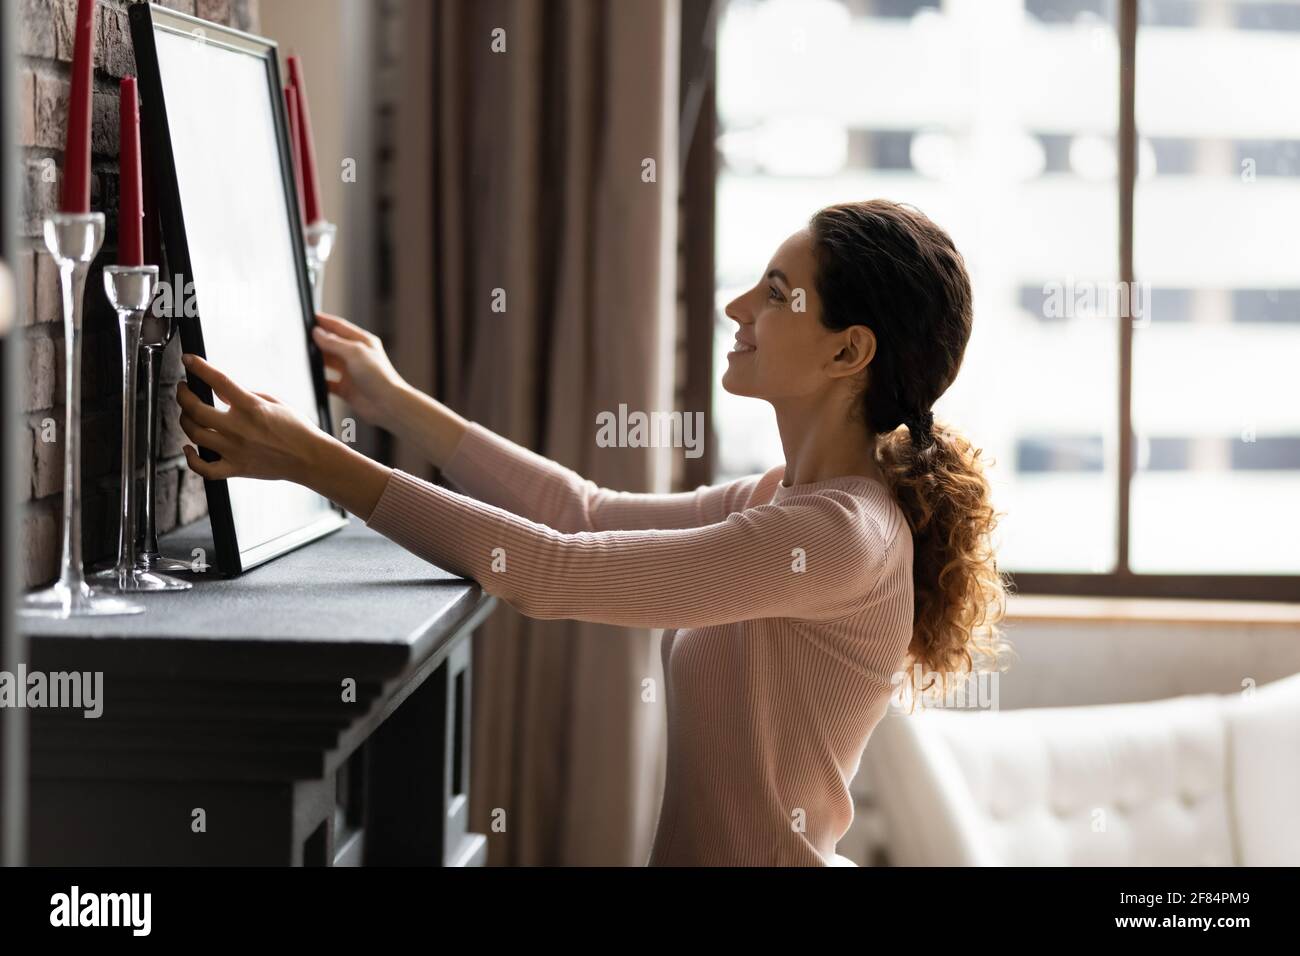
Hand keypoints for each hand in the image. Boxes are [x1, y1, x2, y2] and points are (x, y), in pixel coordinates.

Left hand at [176, 353, 324, 483]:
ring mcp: (235, 450)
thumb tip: (221, 392)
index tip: (188, 360)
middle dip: (183, 395)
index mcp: (252, 407)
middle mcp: (239, 428)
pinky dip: (191, 459)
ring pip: (194, 434)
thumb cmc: (297, 429)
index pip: (218, 381)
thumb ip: (245, 395)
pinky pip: (204, 468)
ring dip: (185, 421)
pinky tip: (189, 448)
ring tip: (187, 414)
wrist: (310, 458)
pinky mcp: (236, 468)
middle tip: (183, 390)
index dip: (199, 367)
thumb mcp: (274, 402)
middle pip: (195, 409)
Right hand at [311, 312, 405, 424]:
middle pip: (332, 344)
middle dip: (318, 340)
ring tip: (302, 356)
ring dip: (317, 360)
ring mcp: (350, 372)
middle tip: (301, 337)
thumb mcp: (355, 353)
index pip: (340, 327)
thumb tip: (317, 333)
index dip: (325, 321)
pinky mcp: (346, 389)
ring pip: (328, 363)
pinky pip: (327, 383)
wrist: (388, 405)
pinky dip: (319, 381)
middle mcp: (356, 356)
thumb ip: (334, 343)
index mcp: (362, 342)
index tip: (310, 317)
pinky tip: (310, 379)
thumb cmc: (379, 376)